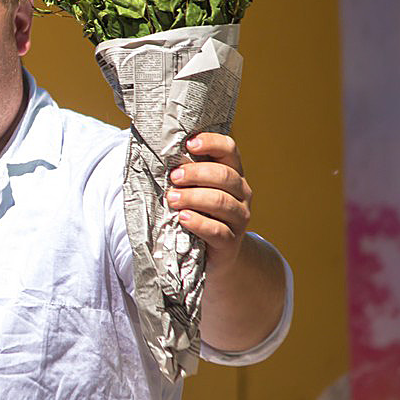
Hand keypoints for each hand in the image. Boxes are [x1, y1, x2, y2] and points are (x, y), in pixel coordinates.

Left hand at [165, 132, 250, 275]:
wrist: (216, 256)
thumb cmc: (200, 214)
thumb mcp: (196, 191)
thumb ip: (186, 174)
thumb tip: (158, 155)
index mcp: (233, 174)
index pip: (229, 149)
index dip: (211, 143)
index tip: (189, 144)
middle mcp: (241, 193)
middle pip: (224, 175)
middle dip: (196, 173)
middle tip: (174, 177)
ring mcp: (239, 218)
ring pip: (221, 202)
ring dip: (193, 197)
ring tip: (172, 198)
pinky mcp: (231, 242)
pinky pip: (217, 230)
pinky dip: (198, 223)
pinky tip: (182, 218)